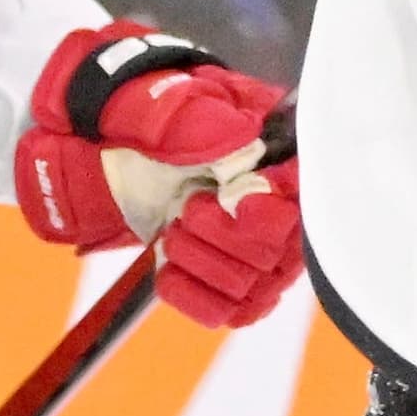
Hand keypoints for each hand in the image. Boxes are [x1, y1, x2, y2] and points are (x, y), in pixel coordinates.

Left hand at [16, 23, 306, 327]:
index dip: (270, 209)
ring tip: (173, 233)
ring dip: (201, 265)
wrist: (111, 145)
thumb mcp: (161, 103)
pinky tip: (169, 269)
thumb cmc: (143, 115)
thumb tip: (239, 142)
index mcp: (278, 147)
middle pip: (276, 254)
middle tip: (184, 209)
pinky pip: (230, 312)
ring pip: (252, 289)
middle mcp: (281, 201)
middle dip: (219, 238)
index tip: (229, 197)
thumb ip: (196, 119)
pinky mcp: (231, 277)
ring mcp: (259, 245)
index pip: (305, 197)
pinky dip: (193, 295)